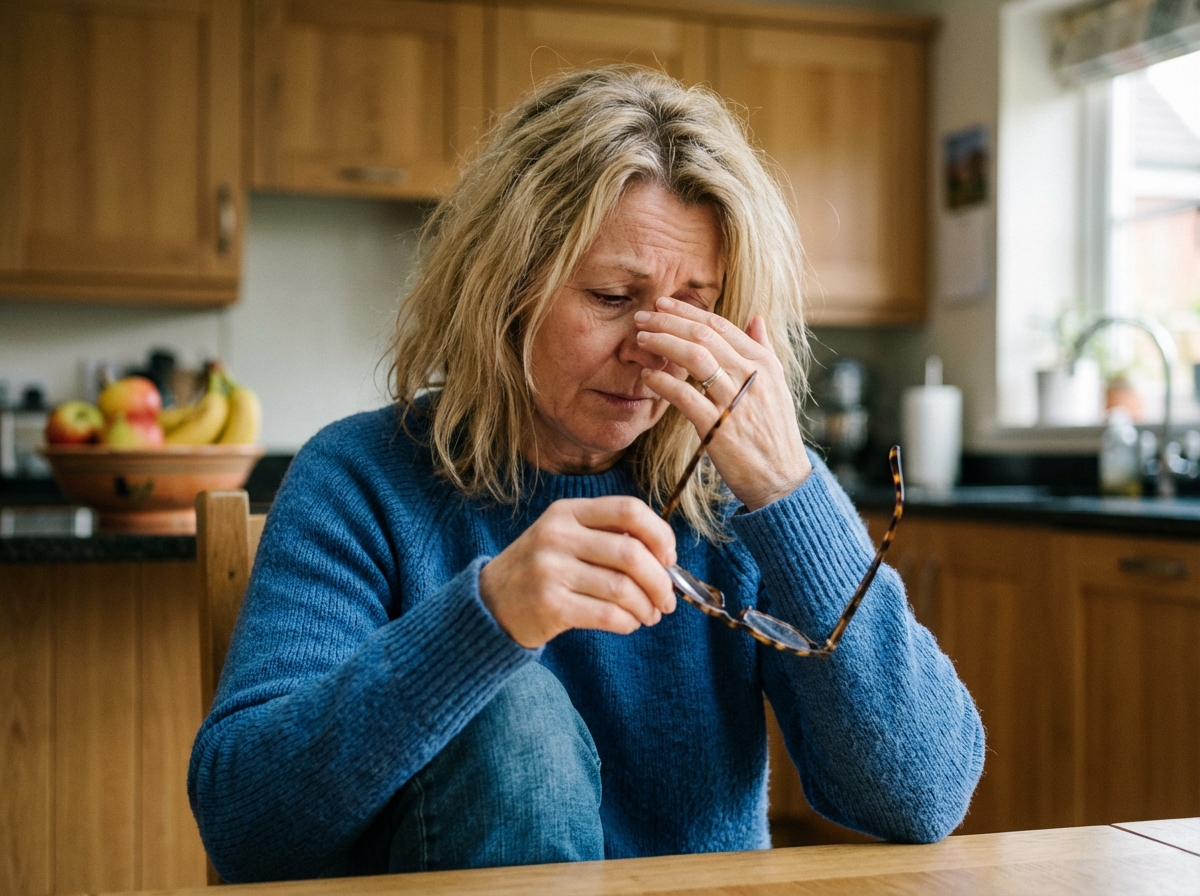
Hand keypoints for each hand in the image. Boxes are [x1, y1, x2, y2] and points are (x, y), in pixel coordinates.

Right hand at [479, 496, 677, 648]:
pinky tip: (630, 624)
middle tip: (668, 599)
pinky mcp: (549, 605)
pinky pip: (607, 615)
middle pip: (631, 553)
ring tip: (651, 614)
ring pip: (623, 588)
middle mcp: (557, 536)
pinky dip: (629, 622)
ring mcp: (550, 570)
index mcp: (567, 511)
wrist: (491, 602)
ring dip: (647, 606)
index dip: (660, 534)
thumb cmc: (543, 570)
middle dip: (660, 581)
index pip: (629, 510)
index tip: (669, 558)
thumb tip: (666, 559)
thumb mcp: (566, 538)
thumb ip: (608, 537)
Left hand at [635, 297, 810, 509]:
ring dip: (663, 344)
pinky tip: (648, 377)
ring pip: (695, 358)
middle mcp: (751, 377)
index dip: (687, 312)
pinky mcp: (718, 428)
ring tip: (640, 340)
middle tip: (641, 317)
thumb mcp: (777, 386)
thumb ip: (764, 349)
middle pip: (704, 336)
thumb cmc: (774, 432)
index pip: (720, 325)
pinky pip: (686, 397)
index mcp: (763, 363)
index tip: (662, 305)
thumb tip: (756, 316)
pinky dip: (664, 383)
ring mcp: (735, 402)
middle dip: (668, 322)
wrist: (781, 479)